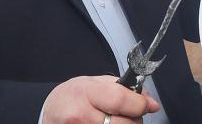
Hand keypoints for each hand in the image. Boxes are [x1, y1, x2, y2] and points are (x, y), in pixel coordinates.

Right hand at [42, 76, 160, 123]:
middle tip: (130, 113)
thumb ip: (124, 88)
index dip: (139, 104)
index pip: (120, 100)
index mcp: (85, 93)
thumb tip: (150, 102)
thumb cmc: (72, 96)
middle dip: (135, 119)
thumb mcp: (94, 82)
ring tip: (115, 119)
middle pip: (124, 123)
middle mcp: (81, 115)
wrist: (51, 112)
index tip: (148, 105)